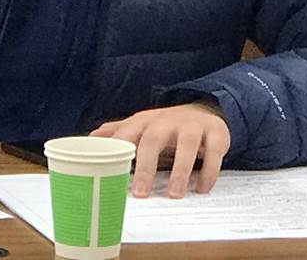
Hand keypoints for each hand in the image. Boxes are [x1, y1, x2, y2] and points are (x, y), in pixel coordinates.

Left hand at [90, 101, 229, 198]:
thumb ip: (120, 132)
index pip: (129, 134)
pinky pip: (213, 152)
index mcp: (146, 121)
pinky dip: (208, 171)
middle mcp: (168, 121)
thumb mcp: (143, 126)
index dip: (120, 153)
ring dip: (180, 170)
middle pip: (154, 140)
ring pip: (186, 145)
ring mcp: (192, 126)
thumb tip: (91, 138)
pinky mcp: (215, 133)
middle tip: (141, 193)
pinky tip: (201, 188)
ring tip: (174, 194)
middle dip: (147, 166)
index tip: (111, 175)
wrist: (205, 111)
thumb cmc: (166, 125)